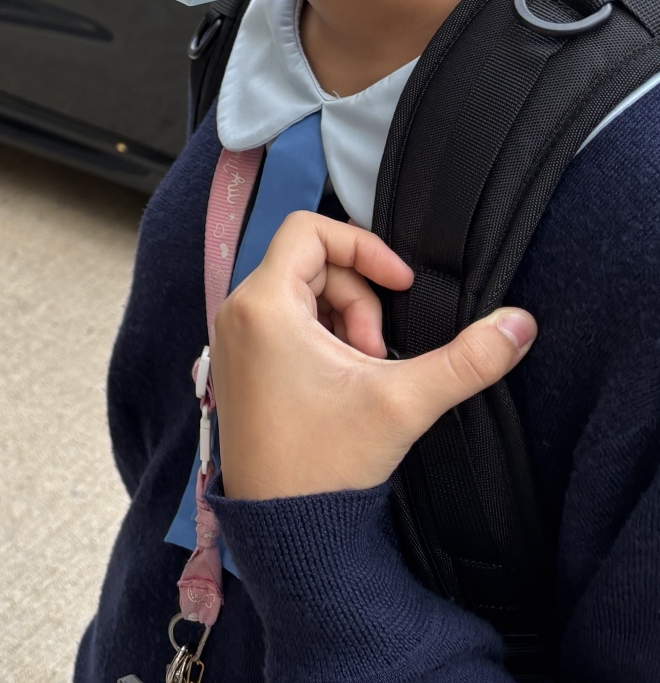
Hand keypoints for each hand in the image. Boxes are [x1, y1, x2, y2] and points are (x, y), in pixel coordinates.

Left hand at [212, 211, 536, 500]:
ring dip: (344, 321)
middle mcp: (238, 312)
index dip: (365, 246)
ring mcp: (234, 339)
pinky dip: (321, 339)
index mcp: (263, 305)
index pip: (309, 229)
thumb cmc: (323, 463)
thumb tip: (519, 325)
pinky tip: (343, 383)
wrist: (281, 526)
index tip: (402, 286)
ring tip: (363, 372)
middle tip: (377, 353)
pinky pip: (284, 322)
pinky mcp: (240, 364)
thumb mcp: (403, 403)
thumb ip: (466, 360)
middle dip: (360, 299)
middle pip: (311, 263)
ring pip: (301, 294)